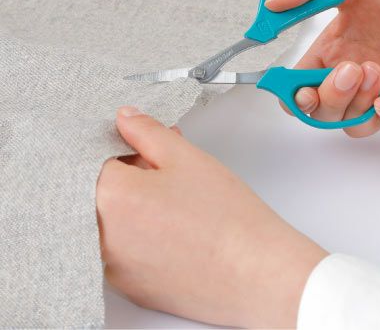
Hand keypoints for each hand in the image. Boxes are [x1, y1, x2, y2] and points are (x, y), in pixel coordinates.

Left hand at [97, 107, 326, 327]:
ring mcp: (114, 267)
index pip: (98, 158)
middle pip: (104, 190)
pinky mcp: (130, 286)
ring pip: (114, 220)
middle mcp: (102, 237)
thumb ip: (147, 131)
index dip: (125, 147)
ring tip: (177, 197)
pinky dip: (142, 232)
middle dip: (132, 172)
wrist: (255, 273)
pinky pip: (124, 248)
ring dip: (136, 203)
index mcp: (111, 198)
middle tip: (168, 168)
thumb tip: (126, 119)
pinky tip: (176, 226)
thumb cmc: (226, 218)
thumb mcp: (185, 157)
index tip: (144, 146)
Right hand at [266, 0, 379, 136]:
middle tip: (348, 68)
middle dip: (325, 97)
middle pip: (319, 110)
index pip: (298, 85)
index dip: (288, 91)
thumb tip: (271, 5)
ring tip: (375, 68)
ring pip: (350, 123)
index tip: (290, 83)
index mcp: (334, 50)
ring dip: (354, 103)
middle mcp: (354, 75)